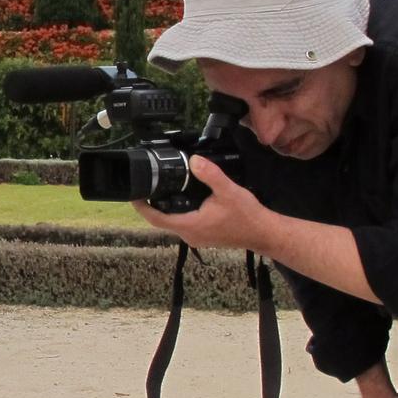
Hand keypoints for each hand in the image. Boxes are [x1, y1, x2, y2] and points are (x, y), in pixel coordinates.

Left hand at [127, 155, 272, 252]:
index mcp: (190, 226)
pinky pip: (183, 224)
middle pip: (161, 220)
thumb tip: (194, 160)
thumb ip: (210, 174)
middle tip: (146, 186)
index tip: (133, 194)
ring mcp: (196, 238)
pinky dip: (177, 212)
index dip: (141, 207)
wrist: (263, 232)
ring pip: (173, 222)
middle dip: (152, 205)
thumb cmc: (247, 215)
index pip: (156, 218)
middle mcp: (189, 235)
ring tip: (160, 189)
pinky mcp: (203, 236)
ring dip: (165, 209)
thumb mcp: (228, 191)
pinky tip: (181, 199)